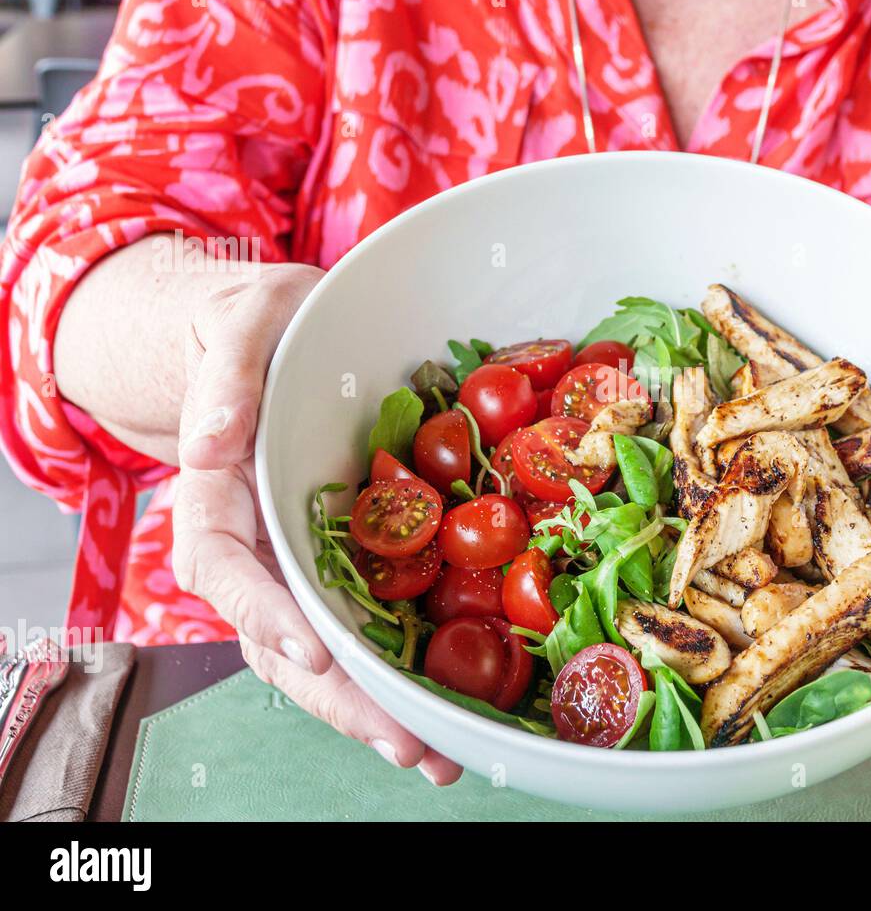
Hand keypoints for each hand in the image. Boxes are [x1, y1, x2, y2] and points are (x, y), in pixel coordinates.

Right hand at [170, 263, 461, 784]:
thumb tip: (213, 441)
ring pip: (325, 651)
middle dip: (342, 698)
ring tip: (439, 755)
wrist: (286, 335)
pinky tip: (451, 709)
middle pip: (281, 639)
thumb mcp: (244, 321)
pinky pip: (369, 623)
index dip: (263, 614)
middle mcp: (258, 544)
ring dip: (377, 708)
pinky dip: (402, 672)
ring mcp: (304, 561)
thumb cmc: (262, 323)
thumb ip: (227, 372)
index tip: (313, 652)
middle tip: (408, 745)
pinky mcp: (351, 561)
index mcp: (217, 494)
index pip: (223, 567)